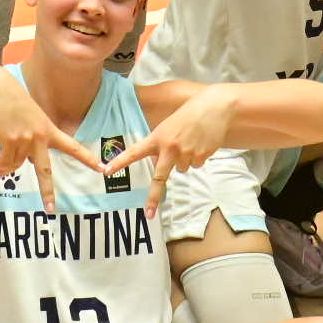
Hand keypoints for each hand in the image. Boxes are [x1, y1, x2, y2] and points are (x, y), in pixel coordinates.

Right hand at [0, 70, 106, 212]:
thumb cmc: (11, 100)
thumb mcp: (29, 118)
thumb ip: (30, 140)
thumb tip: (22, 165)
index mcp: (49, 129)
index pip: (72, 147)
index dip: (88, 159)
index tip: (102, 169)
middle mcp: (39, 136)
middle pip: (45, 170)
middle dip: (47, 192)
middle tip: (51, 209)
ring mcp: (24, 139)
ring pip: (17, 165)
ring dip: (8, 169)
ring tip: (0, 167)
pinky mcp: (9, 139)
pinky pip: (5, 162)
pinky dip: (0, 166)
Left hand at [107, 86, 239, 216]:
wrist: (215, 107)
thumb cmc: (190, 114)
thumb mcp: (169, 126)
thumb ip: (162, 144)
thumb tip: (160, 163)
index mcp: (158, 138)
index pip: (135, 152)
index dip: (120, 162)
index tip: (107, 171)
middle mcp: (170, 148)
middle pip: (159, 177)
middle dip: (153, 197)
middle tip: (149, 214)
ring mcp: (186, 153)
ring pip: (182, 169)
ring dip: (185, 159)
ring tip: (192, 140)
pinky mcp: (201, 156)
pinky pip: (195, 164)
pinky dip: (198, 157)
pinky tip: (201, 142)